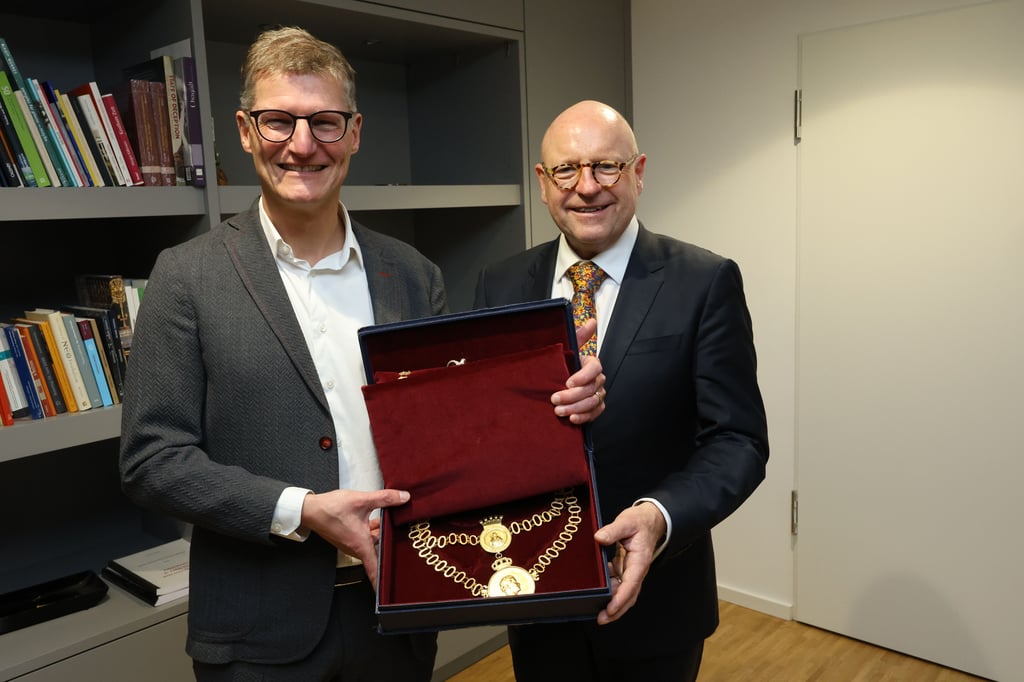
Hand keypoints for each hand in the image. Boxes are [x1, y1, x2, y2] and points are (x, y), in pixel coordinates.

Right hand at [300, 488, 410, 590]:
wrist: (310, 510)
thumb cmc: (330, 509)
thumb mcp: (361, 500)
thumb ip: (384, 499)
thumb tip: (403, 497)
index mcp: (360, 544)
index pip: (374, 568)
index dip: (383, 580)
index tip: (391, 588)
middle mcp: (355, 548)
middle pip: (377, 549)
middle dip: (387, 540)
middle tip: (399, 530)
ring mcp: (350, 544)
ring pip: (371, 541)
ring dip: (378, 531)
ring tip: (387, 518)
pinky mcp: (347, 538)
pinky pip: (363, 537)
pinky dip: (370, 529)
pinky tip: (373, 517)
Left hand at [551, 320, 605, 423]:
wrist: (557, 384)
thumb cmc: (563, 365)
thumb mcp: (568, 349)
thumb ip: (578, 336)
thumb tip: (591, 322)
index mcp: (592, 364)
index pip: (594, 368)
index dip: (583, 376)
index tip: (567, 382)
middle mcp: (598, 379)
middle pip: (591, 388)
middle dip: (572, 396)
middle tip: (555, 399)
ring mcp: (598, 393)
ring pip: (592, 402)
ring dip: (575, 408)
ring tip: (559, 411)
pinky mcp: (596, 406)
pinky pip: (595, 413)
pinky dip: (584, 417)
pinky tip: (572, 419)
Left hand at [593, 501, 666, 623]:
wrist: (650, 519)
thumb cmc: (640, 521)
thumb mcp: (626, 521)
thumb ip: (613, 530)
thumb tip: (599, 538)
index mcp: (640, 561)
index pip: (631, 585)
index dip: (620, 599)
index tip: (610, 609)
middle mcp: (637, 570)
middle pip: (629, 596)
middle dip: (616, 610)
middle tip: (601, 619)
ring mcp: (632, 570)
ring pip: (624, 592)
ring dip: (612, 602)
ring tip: (596, 608)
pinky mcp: (626, 568)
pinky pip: (619, 583)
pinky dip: (609, 589)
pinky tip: (598, 589)